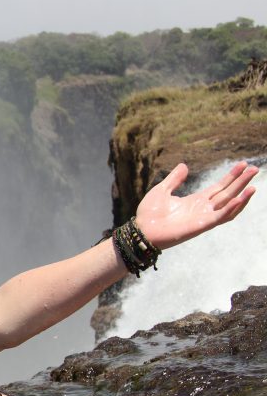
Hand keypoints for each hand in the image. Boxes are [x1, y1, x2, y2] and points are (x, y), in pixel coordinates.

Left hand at [135, 161, 257, 249]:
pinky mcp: (201, 225)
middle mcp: (203, 209)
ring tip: (253, 186)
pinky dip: (231, 209)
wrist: (141, 230)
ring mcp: (203, 217)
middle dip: (241, 182)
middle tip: (255, 169)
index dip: (231, 176)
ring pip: (229, 206)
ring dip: (242, 196)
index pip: (219, 187)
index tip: (243, 164)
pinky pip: (220, 217)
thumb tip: (184, 165)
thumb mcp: (162, 190)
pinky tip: (240, 199)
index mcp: (196, 201)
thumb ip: (175, 179)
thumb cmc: (149, 214)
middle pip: (228, 193)